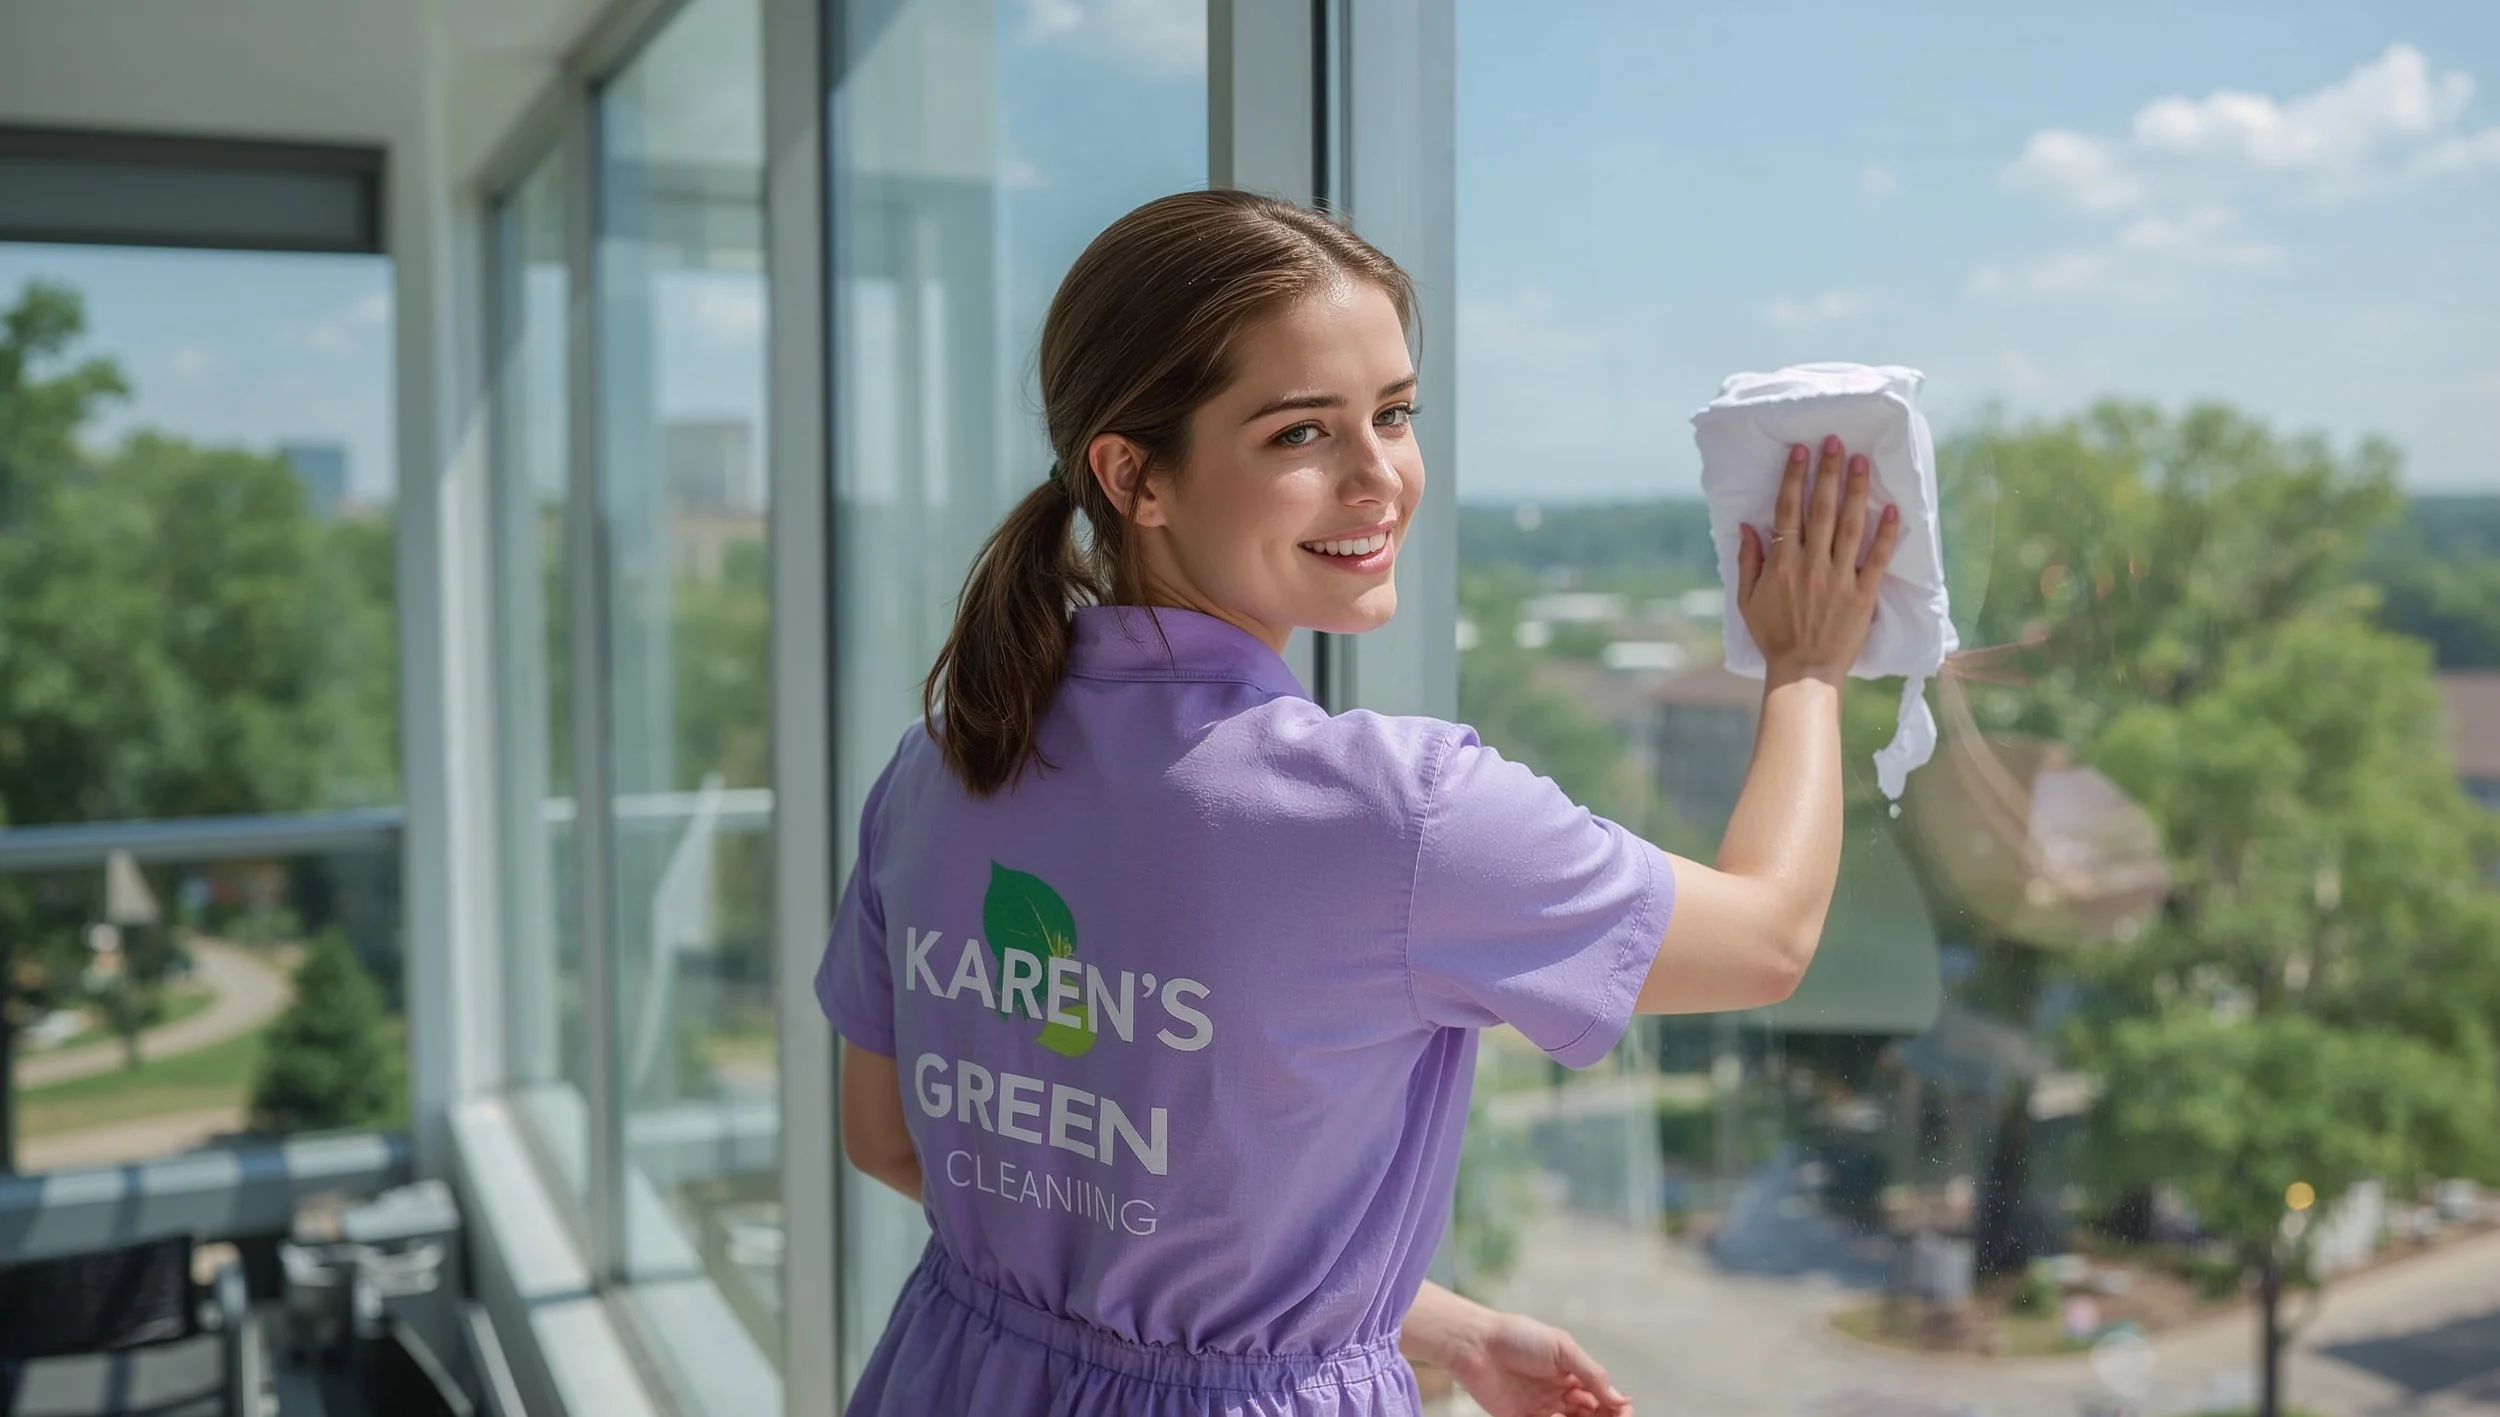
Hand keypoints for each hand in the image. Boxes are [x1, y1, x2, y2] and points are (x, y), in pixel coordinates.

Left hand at [1446, 1310, 1632, 1416]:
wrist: (1476, 1345)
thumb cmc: (1518, 1337)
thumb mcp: (1562, 1348)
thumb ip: (1591, 1373)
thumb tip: (1620, 1398)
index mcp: (1571, 1372)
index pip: (1602, 1395)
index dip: (1615, 1405)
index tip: (1625, 1410)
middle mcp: (1559, 1392)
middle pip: (1591, 1415)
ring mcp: (1541, 1408)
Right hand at [1736, 435, 1900, 684]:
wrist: (1803, 671)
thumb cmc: (1773, 635)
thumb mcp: (1747, 599)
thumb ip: (1748, 560)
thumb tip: (1747, 525)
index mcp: (1782, 563)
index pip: (1788, 510)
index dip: (1794, 478)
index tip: (1801, 451)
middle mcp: (1811, 564)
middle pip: (1822, 509)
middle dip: (1829, 472)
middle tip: (1836, 441)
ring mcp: (1839, 578)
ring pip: (1850, 525)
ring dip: (1857, 491)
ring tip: (1862, 461)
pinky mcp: (1863, 594)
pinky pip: (1876, 558)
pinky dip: (1886, 533)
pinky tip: (1893, 508)